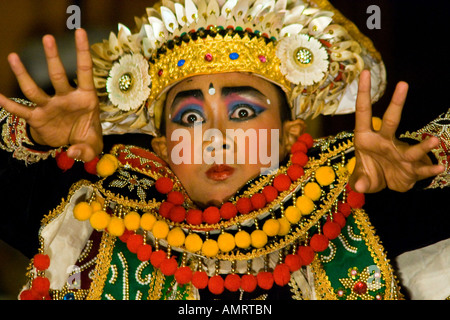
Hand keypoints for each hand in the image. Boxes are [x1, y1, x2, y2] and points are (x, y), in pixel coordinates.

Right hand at [0, 28, 101, 161]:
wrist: (72, 145)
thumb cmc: (87, 138)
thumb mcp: (93, 147)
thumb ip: (86, 151)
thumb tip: (73, 152)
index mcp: (86, 99)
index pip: (85, 71)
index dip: (83, 52)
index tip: (80, 31)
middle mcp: (66, 98)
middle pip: (57, 76)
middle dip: (52, 58)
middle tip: (48, 38)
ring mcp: (50, 106)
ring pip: (35, 90)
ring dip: (23, 75)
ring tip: (13, 57)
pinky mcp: (38, 118)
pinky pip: (22, 111)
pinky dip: (9, 106)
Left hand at [349, 70, 444, 192]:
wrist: (386, 183)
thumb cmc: (370, 173)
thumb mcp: (360, 178)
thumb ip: (358, 181)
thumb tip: (358, 187)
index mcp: (366, 138)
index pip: (363, 112)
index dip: (364, 93)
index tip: (365, 72)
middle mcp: (384, 141)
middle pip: (390, 120)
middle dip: (396, 103)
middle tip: (403, 84)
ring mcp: (399, 154)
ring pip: (412, 148)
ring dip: (423, 145)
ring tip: (435, 141)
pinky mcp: (411, 169)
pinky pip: (421, 168)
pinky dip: (430, 169)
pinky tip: (440, 167)